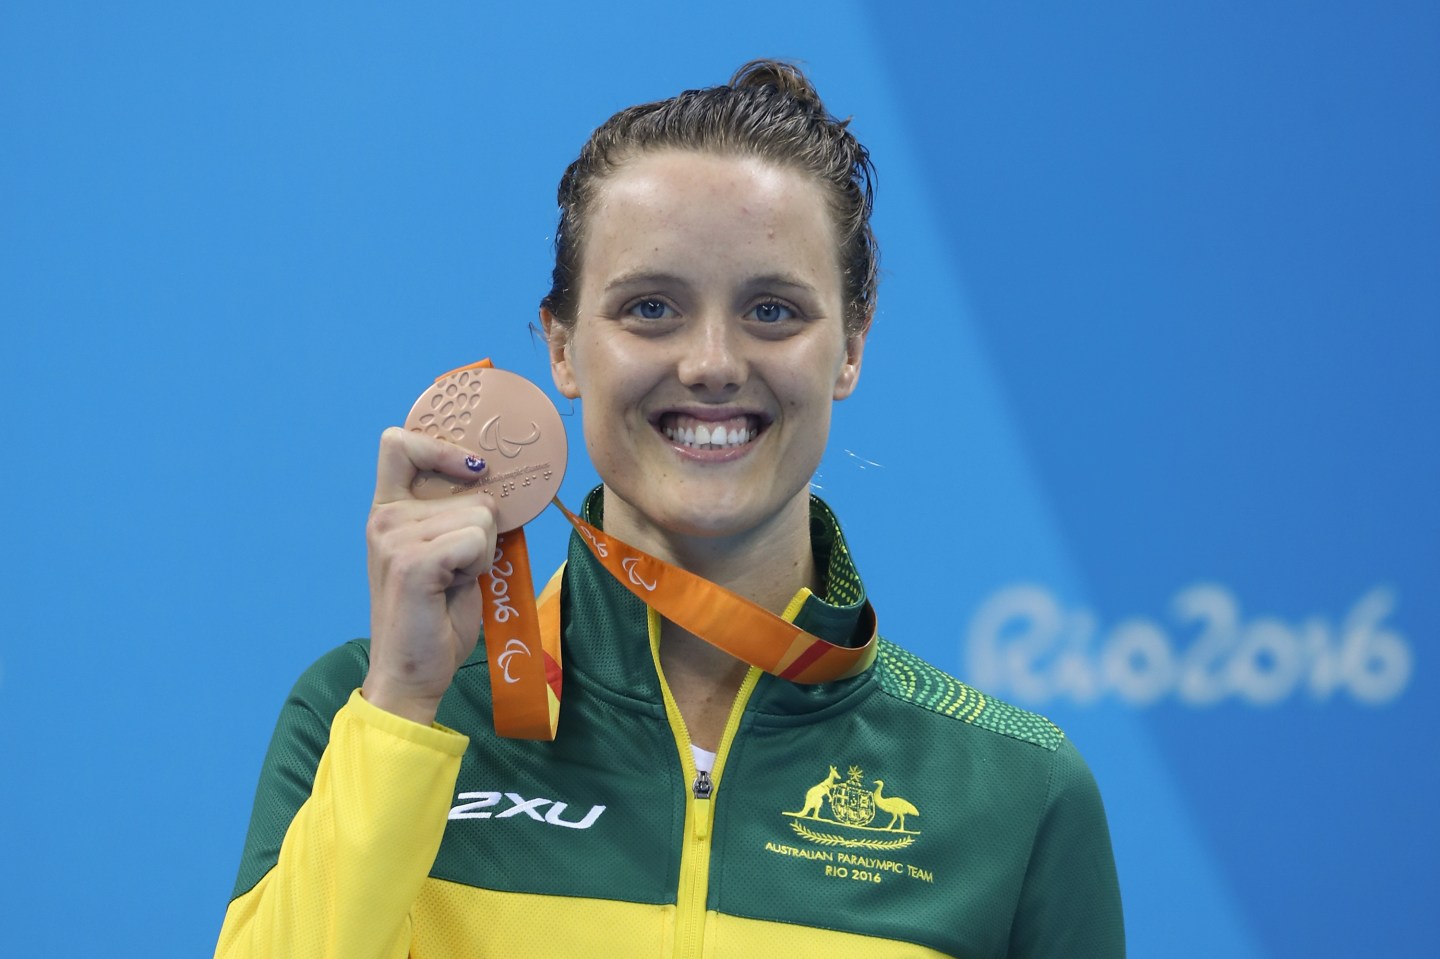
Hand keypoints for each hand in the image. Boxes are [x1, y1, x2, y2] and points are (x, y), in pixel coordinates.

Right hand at [361, 427, 497, 724]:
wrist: (412, 672)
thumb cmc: (435, 615)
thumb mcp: (449, 553)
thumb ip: (461, 514)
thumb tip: (500, 484)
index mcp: (387, 509)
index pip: (399, 442)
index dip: (443, 447)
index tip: (473, 470)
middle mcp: (384, 517)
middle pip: (470, 487)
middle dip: (483, 527)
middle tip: (458, 566)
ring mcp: (393, 537)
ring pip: (481, 515)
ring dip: (482, 551)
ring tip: (453, 581)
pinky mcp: (412, 562)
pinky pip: (477, 539)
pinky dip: (479, 564)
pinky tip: (454, 587)